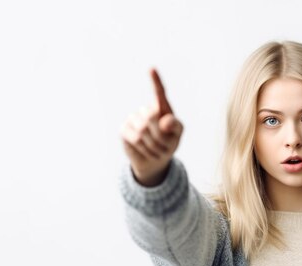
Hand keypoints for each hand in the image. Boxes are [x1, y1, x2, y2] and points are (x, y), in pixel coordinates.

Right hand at [120, 68, 183, 186]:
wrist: (154, 160)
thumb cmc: (168, 144)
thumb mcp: (177, 135)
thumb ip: (175, 126)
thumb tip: (164, 121)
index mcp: (162, 108)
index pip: (159, 92)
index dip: (155, 81)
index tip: (152, 69)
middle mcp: (146, 110)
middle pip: (152, 116)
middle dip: (161, 135)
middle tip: (165, 146)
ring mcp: (133, 118)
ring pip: (143, 130)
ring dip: (154, 145)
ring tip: (157, 150)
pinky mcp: (124, 129)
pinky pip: (135, 138)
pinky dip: (144, 148)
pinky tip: (145, 150)